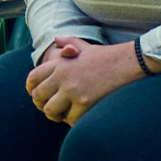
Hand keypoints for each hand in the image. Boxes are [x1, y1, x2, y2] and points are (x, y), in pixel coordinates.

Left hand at [24, 35, 146, 124]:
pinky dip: (73, 120)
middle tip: (52, 108)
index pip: (33, 77)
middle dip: (42, 104)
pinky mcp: (85, 102)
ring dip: (56, 115)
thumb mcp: (85, 47)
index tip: (36, 95)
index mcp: (60, 63)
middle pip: (39, 96)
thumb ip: (69, 43)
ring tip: (64, 115)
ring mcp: (73, 90)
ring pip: (50, 110)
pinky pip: (70, 119)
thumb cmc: (109, 56)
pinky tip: (80, 116)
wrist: (129, 62)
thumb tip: (56, 39)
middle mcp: (63, 76)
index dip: (32, 88)